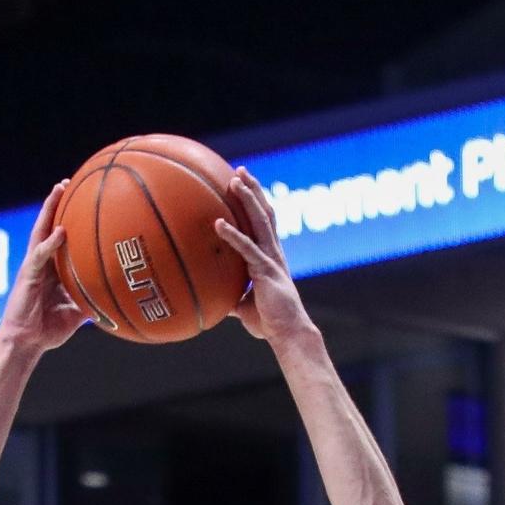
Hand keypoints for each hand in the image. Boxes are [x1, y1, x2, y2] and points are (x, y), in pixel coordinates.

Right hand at [0, 182, 88, 357]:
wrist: (26, 343)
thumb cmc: (47, 331)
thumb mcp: (76, 314)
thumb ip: (91, 302)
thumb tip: (116, 298)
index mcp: (50, 270)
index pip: (58, 238)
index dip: (67, 219)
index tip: (80, 200)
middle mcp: (41, 263)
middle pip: (47, 225)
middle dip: (55, 203)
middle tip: (67, 182)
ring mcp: (32, 267)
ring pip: (40, 231)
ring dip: (48, 209)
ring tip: (59, 189)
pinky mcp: (27, 276)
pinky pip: (39, 256)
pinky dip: (50, 243)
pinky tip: (60, 231)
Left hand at [214, 168, 312, 344]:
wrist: (287, 334)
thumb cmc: (269, 322)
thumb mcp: (245, 306)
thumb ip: (234, 298)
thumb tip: (217, 301)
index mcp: (271, 257)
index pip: (265, 223)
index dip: (256, 203)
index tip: (244, 186)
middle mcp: (274, 253)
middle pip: (265, 213)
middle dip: (253, 190)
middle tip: (239, 170)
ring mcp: (271, 260)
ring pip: (260, 222)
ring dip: (248, 199)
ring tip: (235, 180)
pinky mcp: (266, 271)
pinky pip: (247, 249)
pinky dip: (232, 235)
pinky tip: (218, 224)